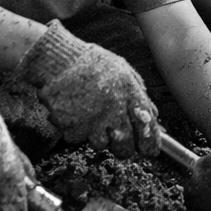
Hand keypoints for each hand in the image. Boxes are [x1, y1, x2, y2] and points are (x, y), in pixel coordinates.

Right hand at [14, 21, 158, 156]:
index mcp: (129, 92)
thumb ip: (139, 93)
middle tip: (121, 143)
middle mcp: (113, 108)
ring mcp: (92, 120)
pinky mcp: (72, 127)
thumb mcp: (122, 70)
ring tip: (93, 119)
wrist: (57, 60)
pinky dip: (78, 131)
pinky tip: (76, 114)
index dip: (150, 143)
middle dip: (125, 149)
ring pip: (102, 145)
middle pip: (125, 145)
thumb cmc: (91, 63)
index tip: (150, 150)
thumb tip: (154, 116)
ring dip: (100, 138)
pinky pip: (79, 138)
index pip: (146, 126)